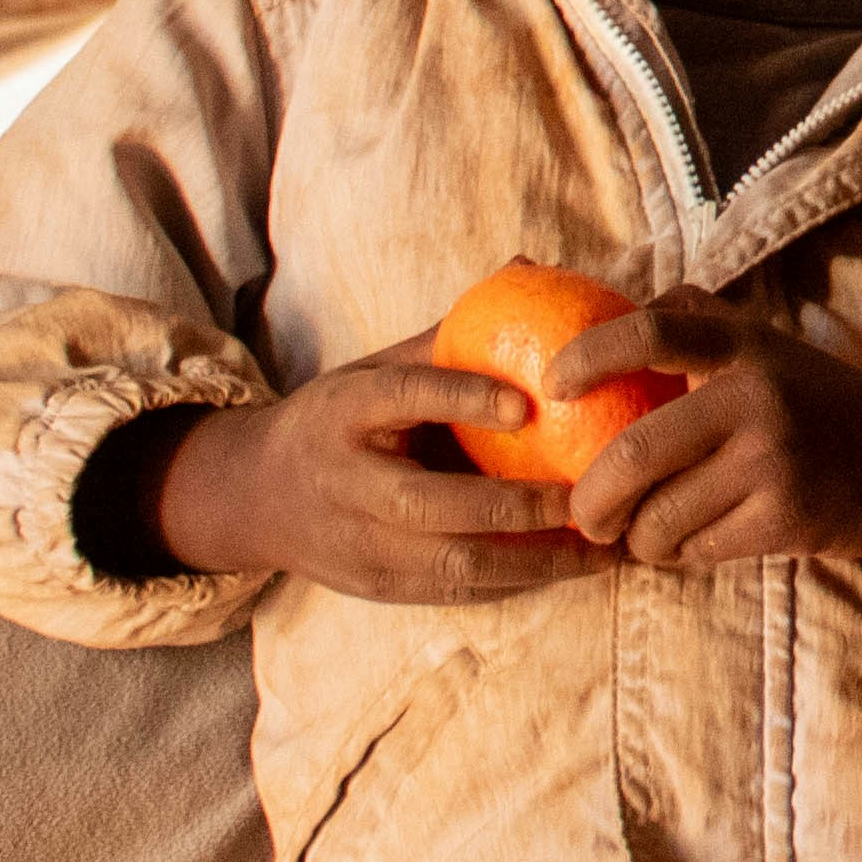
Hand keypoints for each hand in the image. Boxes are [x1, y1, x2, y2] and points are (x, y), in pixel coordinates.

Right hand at [146, 331, 604, 604]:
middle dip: (519, 507)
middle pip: (433, 506)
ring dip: (540, 559)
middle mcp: (348, 484)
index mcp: (344, 413)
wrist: (253, 500)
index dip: (462, 398)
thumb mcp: (372, 371)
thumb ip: (447, 336)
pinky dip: (523, 581)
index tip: (529, 403)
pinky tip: (577, 565)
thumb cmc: (336, 421)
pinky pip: (461, 593)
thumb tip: (527, 268)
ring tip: (609, 543)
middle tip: (591, 492)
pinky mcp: (383, 589)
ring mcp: (363, 546)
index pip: (401, 398)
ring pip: (456, 566)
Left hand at [544, 291, 861, 570]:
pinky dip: (681, 554)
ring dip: (638, 537)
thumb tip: (588, 292)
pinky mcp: (787, 519)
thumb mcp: (764, 344)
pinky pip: (697, 550)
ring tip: (645, 533)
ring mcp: (774, 461)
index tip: (553, 385)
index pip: (655, 331)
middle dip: (591, 498)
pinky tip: (693, 541)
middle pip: (636, 451)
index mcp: (747, 344)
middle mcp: (759, 396)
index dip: (591, 355)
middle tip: (581, 514)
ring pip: (661, 517)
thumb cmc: (816, 400)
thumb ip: (693, 320)